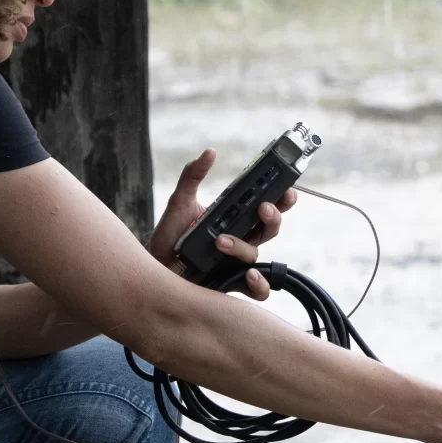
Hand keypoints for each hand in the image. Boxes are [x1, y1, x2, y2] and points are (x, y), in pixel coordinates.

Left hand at [148, 149, 295, 301]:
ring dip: (242, 246)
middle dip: (273, 216)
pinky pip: (259, 290)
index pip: (266, 205)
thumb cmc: (171, 237)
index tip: (286, 186)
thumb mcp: (180, 202)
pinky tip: (249, 275)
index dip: (282, 196)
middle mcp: (242, 240)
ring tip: (220, 241)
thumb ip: (192, 176)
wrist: (155, 268)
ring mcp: (238, 263)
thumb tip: (209, 152)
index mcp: (236, 219)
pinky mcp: (232, 284)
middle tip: (263, 207)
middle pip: (270, 228)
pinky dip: (260, 284)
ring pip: (258, 255)